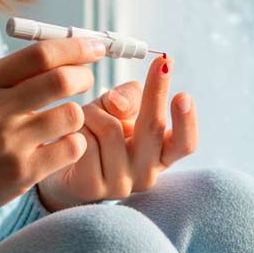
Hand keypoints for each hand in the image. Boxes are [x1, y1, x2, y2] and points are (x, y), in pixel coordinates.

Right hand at [0, 37, 107, 230]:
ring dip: (78, 114)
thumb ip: (15, 72)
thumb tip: (69, 46)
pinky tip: (61, 145)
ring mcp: (8, 143)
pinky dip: (75, 143)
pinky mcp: (22, 172)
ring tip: (66, 119)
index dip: (76, 46)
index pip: (40, 54)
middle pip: (61, 80)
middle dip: (84, 75)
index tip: (96, 46)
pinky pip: (72, 147)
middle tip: (86, 79)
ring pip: (72, 114)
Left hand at [37, 55, 198, 211]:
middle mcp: (146, 173)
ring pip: (111, 129)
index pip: (185, 144)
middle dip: (156, 92)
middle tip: (161, 65)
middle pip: (153, 127)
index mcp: (161, 155)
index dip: (187, 121)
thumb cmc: (100, 133)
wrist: (66, 167)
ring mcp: (120, 184)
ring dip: (95, 112)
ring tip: (87, 117)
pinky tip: (74, 134)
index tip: (183, 95)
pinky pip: (85, 143)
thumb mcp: (120, 109)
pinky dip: (78, 128)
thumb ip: (129, 99)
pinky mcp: (91, 187)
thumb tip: (121, 105)